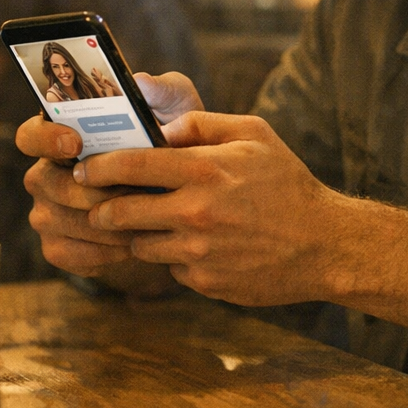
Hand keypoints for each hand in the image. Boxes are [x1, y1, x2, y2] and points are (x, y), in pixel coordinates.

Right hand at [16, 71, 202, 293]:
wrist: (183, 198)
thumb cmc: (172, 143)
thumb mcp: (176, 110)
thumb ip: (162, 90)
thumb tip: (139, 82)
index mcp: (61, 134)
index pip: (30, 135)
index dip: (45, 138)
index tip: (76, 142)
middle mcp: (45, 172)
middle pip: (43, 182)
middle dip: (90, 189)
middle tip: (132, 192)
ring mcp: (47, 210)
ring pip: (56, 219)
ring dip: (101, 221)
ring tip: (141, 220)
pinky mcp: (59, 246)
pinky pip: (68, 252)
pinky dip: (101, 251)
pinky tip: (131, 244)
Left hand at [76, 111, 347, 305]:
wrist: (324, 245)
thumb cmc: (288, 183)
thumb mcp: (254, 134)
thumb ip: (201, 124)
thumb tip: (158, 129)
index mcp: (204, 171)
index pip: (130, 165)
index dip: (97, 166)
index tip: (83, 168)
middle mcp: (195, 213)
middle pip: (120, 212)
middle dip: (102, 207)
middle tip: (100, 203)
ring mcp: (198, 254)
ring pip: (140, 245)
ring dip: (139, 233)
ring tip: (156, 221)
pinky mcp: (205, 283)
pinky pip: (170, 269)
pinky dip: (174, 258)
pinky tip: (197, 246)